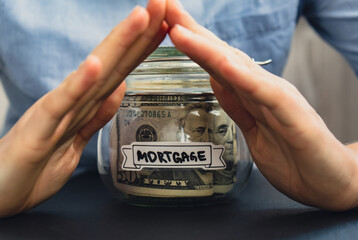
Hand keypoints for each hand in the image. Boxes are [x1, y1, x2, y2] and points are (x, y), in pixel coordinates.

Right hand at [0, 0, 167, 217]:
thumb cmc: (36, 167)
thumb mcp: (76, 140)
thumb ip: (97, 113)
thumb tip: (119, 87)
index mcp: (83, 103)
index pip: (120, 69)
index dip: (144, 46)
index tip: (167, 24)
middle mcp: (73, 100)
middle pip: (113, 62)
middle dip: (140, 33)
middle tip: (162, 2)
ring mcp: (56, 112)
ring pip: (93, 75)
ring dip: (118, 45)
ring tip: (141, 16)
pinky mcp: (39, 131)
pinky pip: (63, 105)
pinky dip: (80, 84)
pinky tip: (96, 62)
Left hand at [166, 0, 357, 209]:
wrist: (332, 181)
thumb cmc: (294, 157)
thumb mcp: (253, 130)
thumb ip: (236, 104)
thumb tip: (214, 79)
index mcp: (250, 93)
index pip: (216, 62)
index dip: (190, 43)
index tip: (165, 24)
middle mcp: (261, 89)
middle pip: (221, 55)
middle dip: (191, 31)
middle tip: (165, 6)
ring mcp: (276, 99)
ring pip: (236, 68)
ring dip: (206, 47)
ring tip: (178, 27)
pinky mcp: (292, 116)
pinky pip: (262, 93)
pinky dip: (240, 76)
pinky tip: (221, 62)